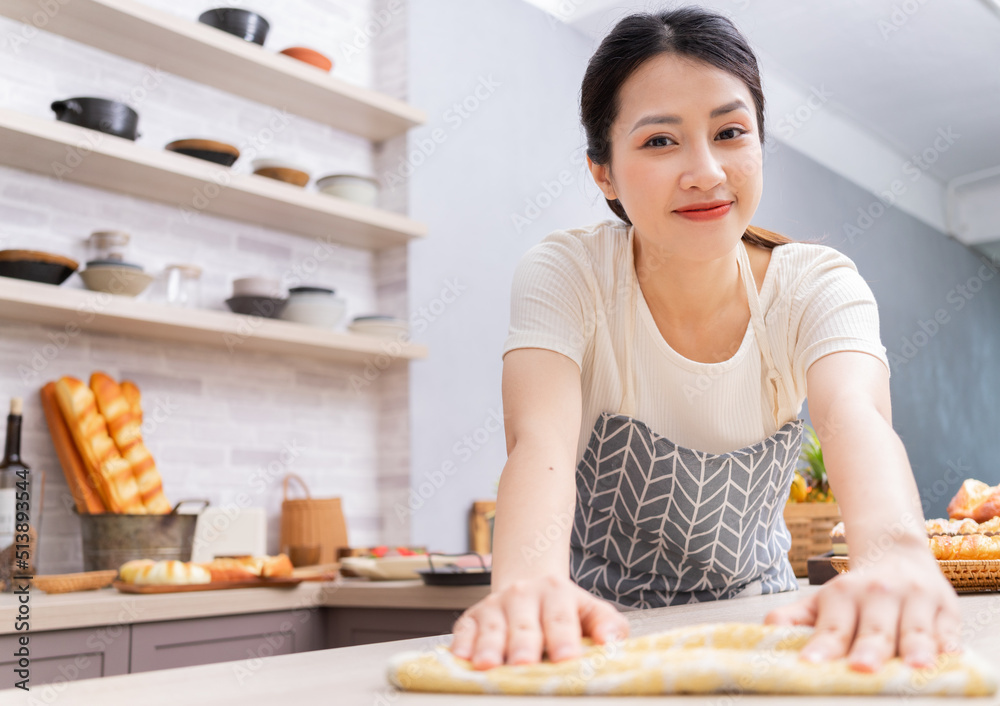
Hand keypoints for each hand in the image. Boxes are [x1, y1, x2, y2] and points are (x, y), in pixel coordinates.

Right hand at [449, 575, 628, 669]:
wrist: (529, 587)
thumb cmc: (565, 610)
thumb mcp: (590, 611)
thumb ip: (607, 625)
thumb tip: (610, 643)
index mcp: (556, 592)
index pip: (561, 618)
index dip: (564, 639)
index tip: (568, 658)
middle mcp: (522, 594)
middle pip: (524, 624)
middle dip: (523, 645)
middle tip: (524, 664)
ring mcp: (494, 605)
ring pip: (492, 628)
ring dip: (489, 647)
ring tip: (488, 666)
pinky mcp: (471, 618)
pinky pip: (463, 631)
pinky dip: (462, 644)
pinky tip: (461, 659)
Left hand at [764, 544, 961, 671]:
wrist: (896, 553)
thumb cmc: (856, 592)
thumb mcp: (822, 600)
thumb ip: (795, 618)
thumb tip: (767, 629)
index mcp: (844, 595)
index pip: (832, 627)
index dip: (823, 647)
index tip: (810, 664)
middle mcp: (880, 595)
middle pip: (875, 630)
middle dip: (869, 649)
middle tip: (862, 668)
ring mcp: (916, 601)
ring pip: (916, 631)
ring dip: (916, 649)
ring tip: (915, 667)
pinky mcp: (948, 610)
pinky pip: (949, 632)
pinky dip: (948, 646)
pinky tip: (948, 660)